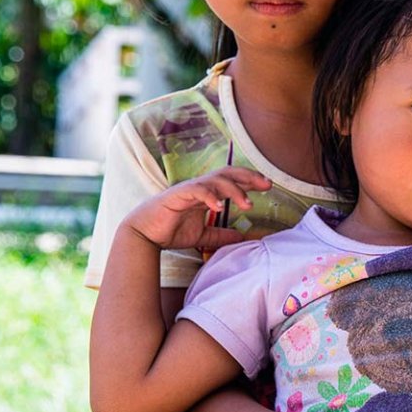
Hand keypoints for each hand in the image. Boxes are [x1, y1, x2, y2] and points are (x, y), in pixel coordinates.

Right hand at [121, 167, 269, 250]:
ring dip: (234, 190)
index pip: (232, 181)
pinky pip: (197, 190)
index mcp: (206, 194)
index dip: (250, 181)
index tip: (268, 185)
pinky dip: (210, 196)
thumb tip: (241, 238)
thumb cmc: (169, 232)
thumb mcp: (202, 236)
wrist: (142, 235)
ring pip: (215, 180)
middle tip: (267, 184)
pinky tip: (219, 208)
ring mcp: (188, 189)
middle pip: (228, 173)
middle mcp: (200, 188)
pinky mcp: (177, 195)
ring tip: (247, 204)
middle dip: (249, 177)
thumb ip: (221, 235)